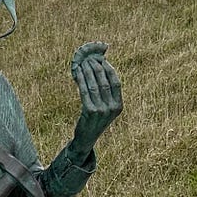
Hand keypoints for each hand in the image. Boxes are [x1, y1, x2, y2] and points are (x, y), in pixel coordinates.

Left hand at [70, 41, 122, 157]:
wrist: (87, 137)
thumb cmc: (95, 119)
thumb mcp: (106, 107)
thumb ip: (106, 92)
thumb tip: (100, 68)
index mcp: (119, 105)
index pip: (116, 82)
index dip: (109, 70)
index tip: (102, 60)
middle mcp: (112, 108)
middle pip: (104, 82)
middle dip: (96, 68)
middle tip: (89, 59)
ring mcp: (101, 110)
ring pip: (94, 85)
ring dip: (87, 72)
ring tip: (82, 64)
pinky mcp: (90, 111)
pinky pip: (84, 92)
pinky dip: (80, 80)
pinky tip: (77, 73)